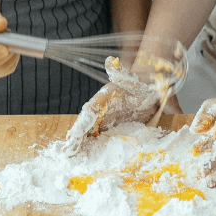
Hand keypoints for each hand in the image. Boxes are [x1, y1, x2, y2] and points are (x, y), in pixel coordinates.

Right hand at [62, 57, 182, 155]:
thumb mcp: (130, 78)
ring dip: (80, 144)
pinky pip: (100, 138)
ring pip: (89, 133)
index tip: (74, 134)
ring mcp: (104, 121)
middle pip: (85, 125)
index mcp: (101, 99)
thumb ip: (119, 72)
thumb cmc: (138, 84)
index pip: (88, 112)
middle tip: (67, 151)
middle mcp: (99, 111)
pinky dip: (92, 146)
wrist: (147, 92)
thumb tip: (110, 60)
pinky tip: (85, 155)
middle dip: (76, 138)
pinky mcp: (111, 128)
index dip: (81, 124)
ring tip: (71, 155)